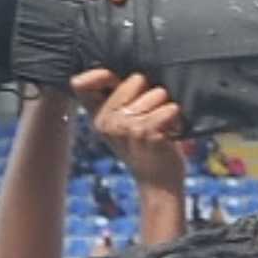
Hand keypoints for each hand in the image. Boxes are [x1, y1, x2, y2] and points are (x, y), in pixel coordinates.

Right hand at [73, 68, 186, 194]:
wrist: (157, 184)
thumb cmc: (145, 148)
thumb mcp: (123, 124)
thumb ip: (119, 100)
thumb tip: (130, 73)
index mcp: (98, 117)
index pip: (81, 84)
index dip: (100, 75)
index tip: (114, 80)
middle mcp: (107, 121)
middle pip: (135, 80)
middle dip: (150, 92)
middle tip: (152, 117)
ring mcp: (126, 128)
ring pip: (157, 93)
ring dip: (166, 107)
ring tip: (163, 126)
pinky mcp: (147, 134)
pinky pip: (169, 109)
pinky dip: (176, 116)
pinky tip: (172, 131)